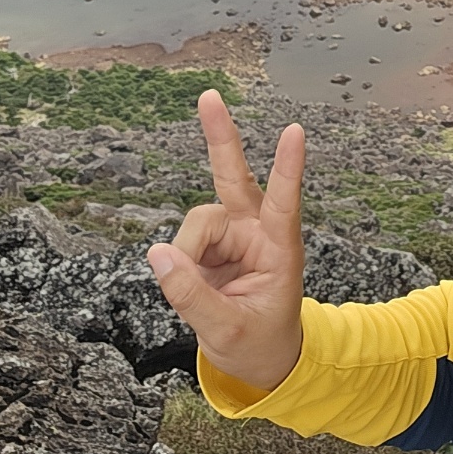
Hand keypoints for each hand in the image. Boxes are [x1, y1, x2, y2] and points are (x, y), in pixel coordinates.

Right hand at [147, 89, 305, 391]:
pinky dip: (179, 263)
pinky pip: (182, 241)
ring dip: (187, 254)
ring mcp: (233, 233)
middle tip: (209, 96)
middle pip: (233, 178)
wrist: (261, 357)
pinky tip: (190, 281)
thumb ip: (192, 295)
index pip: (285, 203)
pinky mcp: (211, 241)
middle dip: (220, 137)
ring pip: (195, 222)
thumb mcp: (227, 330)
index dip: (287, 168)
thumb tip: (157, 256)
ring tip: (197, 291)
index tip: (295, 131)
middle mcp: (257, 231)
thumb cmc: (259, 342)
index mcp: (281, 249)